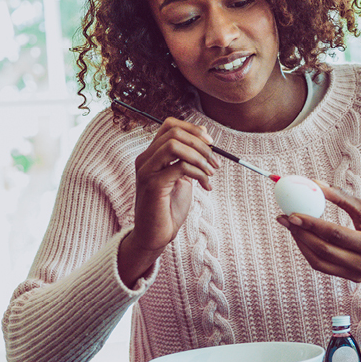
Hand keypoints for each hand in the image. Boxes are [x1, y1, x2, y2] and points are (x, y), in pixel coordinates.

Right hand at [118, 117, 218, 285]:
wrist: (156, 235)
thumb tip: (204, 135)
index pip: (169, 125)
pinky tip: (206, 185)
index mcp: (151, 155)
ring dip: (200, 157)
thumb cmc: (168, 208)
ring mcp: (146, 171)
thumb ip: (188, 157)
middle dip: (200, 143)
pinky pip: (180, 167)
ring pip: (174, 145)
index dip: (193, 129)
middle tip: (215, 160)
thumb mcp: (181, 177)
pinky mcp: (153, 185)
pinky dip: (199, 173)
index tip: (211, 143)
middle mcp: (145, 159)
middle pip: (173, 132)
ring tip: (211, 173)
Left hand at [276, 181, 360, 286]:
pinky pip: (321, 266)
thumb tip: (316, 184)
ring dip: (300, 242)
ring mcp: (354, 274)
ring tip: (290, 226)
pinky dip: (308, 251)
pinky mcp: (347, 279)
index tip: (293, 213)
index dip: (312, 224)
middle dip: (301, 233)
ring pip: (318, 261)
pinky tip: (301, 237)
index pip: (336, 234)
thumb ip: (342, 198)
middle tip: (285, 218)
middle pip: (324, 250)